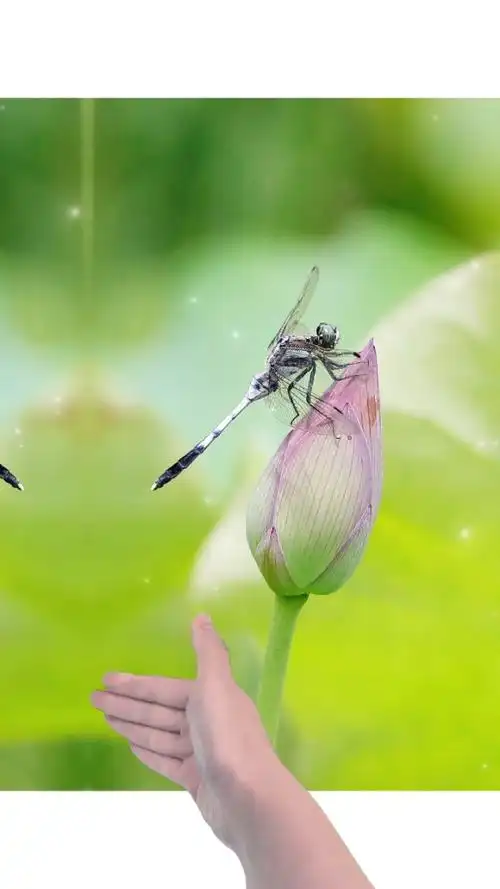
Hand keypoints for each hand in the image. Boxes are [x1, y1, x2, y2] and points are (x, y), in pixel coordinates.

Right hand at [91, 614, 276, 850]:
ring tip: (104, 716)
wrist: (248, 797)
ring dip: (132, 724)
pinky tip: (130, 743)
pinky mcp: (195, 779)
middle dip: (126, 703)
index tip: (105, 679)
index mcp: (212, 697)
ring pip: (159, 734)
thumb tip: (202, 615)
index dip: (135, 684)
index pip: (164, 688)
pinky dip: (148, 750)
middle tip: (93, 698)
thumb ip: (208, 651)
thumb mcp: (217, 685)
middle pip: (158, 710)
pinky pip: (165, 759)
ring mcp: (200, 752)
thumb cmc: (228, 737)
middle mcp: (206, 721)